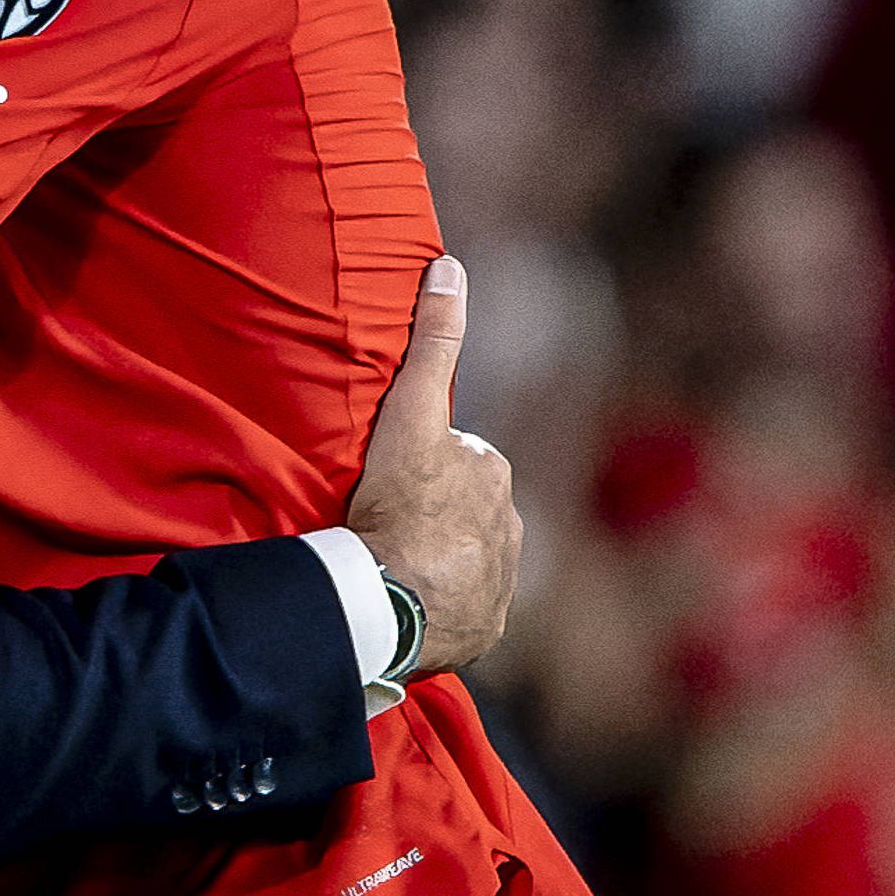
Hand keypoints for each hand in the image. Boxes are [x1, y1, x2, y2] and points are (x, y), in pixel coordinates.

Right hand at [344, 256, 516, 675]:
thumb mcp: (411, 414)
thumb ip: (433, 342)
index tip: (389, 483)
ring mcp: (497, 585)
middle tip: (384, 525)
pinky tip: (407, 607)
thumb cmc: (400, 504)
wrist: (392, 600)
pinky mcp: (483, 630)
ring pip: (466, 563)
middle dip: (436, 517)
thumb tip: (450, 265)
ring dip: (437, 564)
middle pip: (465, 514)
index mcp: (494, 478)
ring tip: (391, 569)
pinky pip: (462, 614)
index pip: (459, 463)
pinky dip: (441, 609)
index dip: (422, 467)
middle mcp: (510, 530)